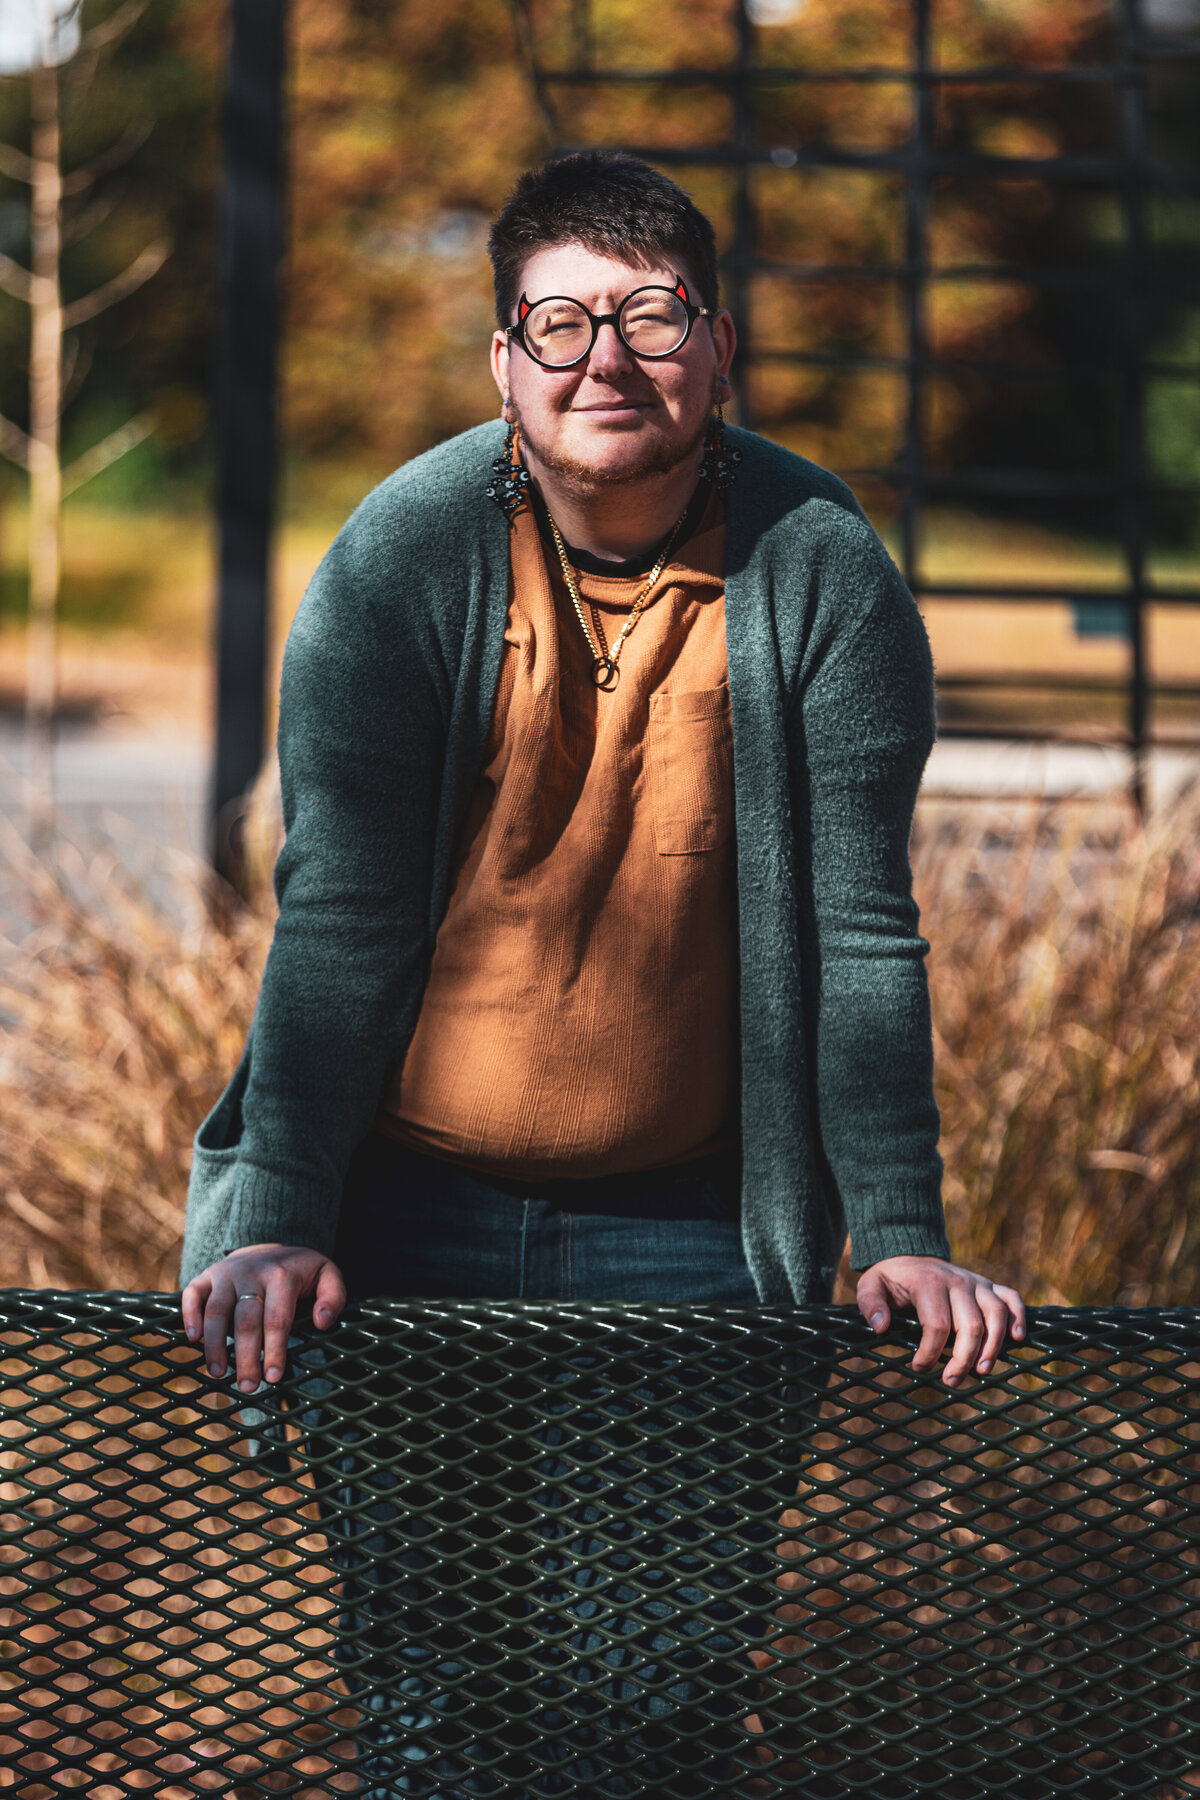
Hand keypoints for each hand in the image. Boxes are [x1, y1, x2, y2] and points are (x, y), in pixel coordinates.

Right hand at [180, 1243, 346, 1391]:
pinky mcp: (207, 1275)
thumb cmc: (299, 1272)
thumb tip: (322, 1323)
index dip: (274, 1349)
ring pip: (216, 1310)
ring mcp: (226, 1274)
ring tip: (218, 1373)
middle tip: (248, 1386)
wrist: (268, 1246)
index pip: (277, 1318)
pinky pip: (192, 1293)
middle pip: (246, 1320)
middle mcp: (251, 1273)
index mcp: (282, 1276)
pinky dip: (189, 1315)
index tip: (273, 1377)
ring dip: (215, 1344)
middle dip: (245, 1356)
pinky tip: (193, 1338)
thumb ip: (333, 1297)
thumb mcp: (326, 1275)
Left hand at [857, 1255, 1024, 1385]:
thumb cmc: (892, 1279)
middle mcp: (957, 1280)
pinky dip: (1018, 1317)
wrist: (912, 1255)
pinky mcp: (989, 1286)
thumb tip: (881, 1327)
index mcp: (928, 1282)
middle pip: (970, 1324)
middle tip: (951, 1380)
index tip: (919, 1368)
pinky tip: (1016, 1339)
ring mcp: (976, 1282)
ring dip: (992, 1347)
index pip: (937, 1323)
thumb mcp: (870, 1285)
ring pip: (995, 1314)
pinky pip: (1012, 1298)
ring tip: (982, 1371)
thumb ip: (871, 1304)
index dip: (930, 1351)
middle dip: (963, 1358)